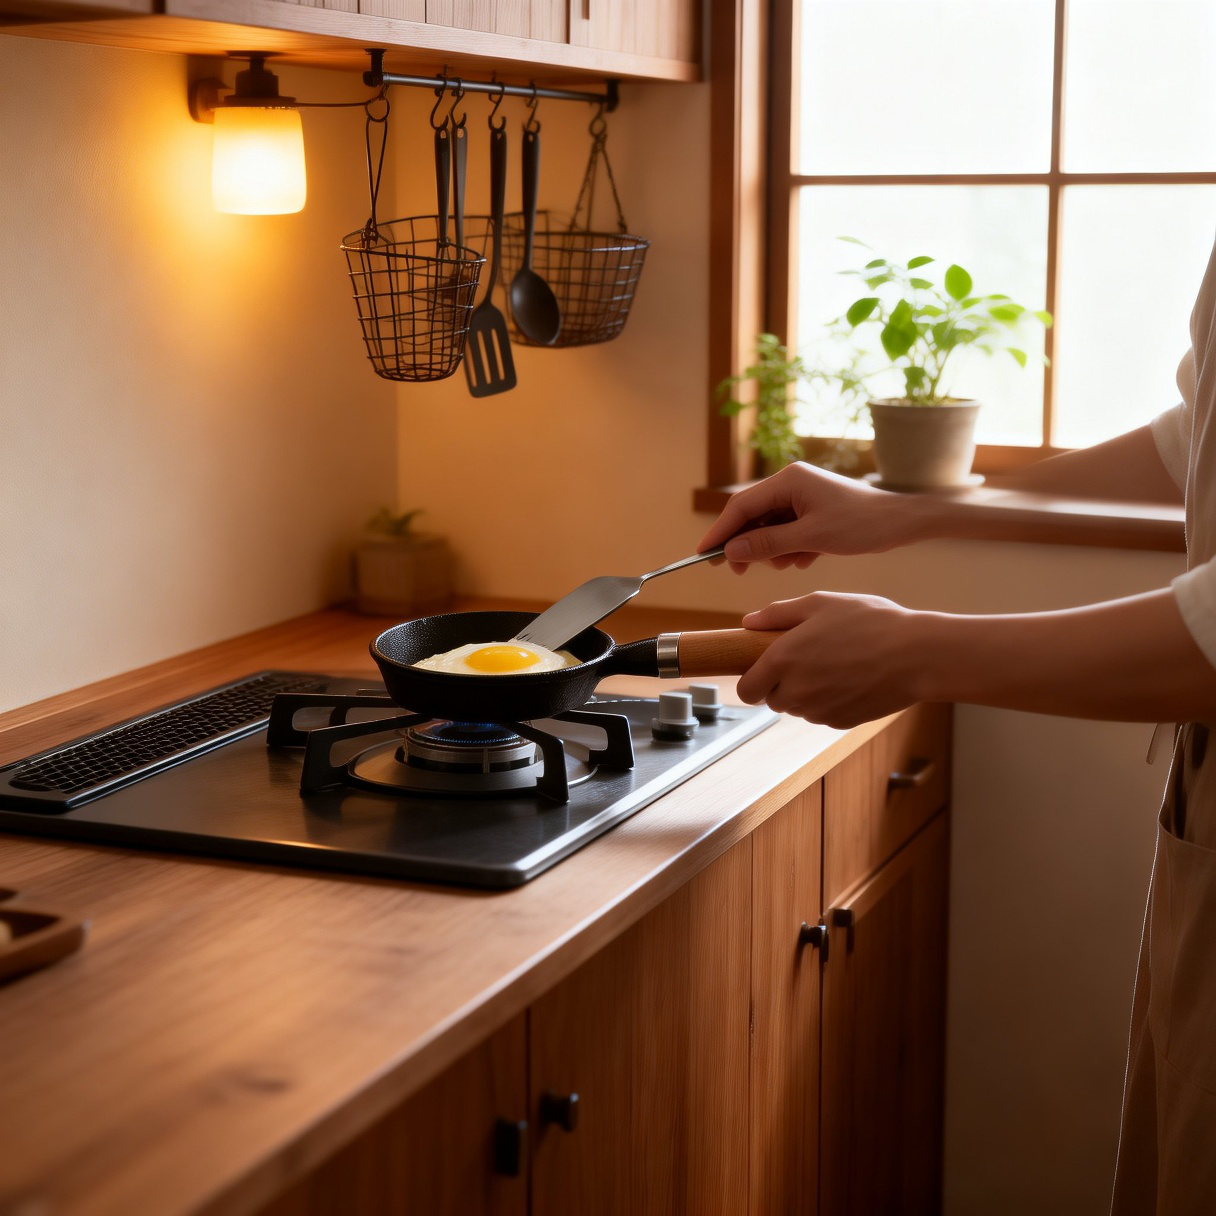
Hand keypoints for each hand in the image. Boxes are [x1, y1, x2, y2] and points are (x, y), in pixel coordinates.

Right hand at [697, 463, 922, 572]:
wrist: (902, 523)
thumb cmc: (861, 525)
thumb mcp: (810, 538)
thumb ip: (767, 544)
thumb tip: (731, 552)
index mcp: (787, 480)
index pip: (741, 507)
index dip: (720, 532)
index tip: (703, 555)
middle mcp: (791, 483)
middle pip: (752, 516)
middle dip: (746, 545)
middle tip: (735, 571)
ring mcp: (802, 496)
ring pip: (770, 527)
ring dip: (773, 550)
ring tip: (790, 562)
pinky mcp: (813, 510)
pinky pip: (788, 530)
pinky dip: (790, 547)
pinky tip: (805, 559)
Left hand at [736, 592, 927, 727]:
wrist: (918, 655)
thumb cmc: (871, 622)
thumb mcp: (821, 603)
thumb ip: (779, 613)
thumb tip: (748, 622)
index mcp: (783, 659)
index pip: (746, 690)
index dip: (752, 680)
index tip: (763, 669)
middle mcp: (796, 690)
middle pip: (772, 700)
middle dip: (781, 684)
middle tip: (807, 659)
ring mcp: (818, 710)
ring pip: (797, 708)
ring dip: (805, 694)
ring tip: (834, 665)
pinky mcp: (840, 722)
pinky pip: (822, 715)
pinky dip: (828, 702)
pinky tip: (850, 679)